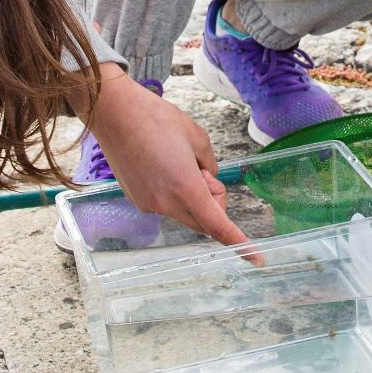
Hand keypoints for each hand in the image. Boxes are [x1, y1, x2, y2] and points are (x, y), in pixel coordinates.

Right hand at [83, 68, 248, 248]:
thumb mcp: (197, 137)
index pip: (218, 225)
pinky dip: (173, 193)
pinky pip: (166, 205)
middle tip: (204, 171)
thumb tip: (207, 180)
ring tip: (176, 161)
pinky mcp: (136, 199)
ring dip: (192, 197)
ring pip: (184, 213)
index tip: (257, 258)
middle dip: (213, 203)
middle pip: (204, 222)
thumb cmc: (155, 119)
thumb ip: (210, 165)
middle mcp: (165, 204)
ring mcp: (148, 204)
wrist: (113, 113)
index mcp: (185, 188)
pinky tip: (161, 164)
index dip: (240, 243)